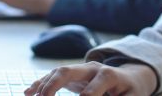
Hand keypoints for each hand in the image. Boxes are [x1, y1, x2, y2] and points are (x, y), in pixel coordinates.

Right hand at [24, 62, 156, 95]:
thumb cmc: (132, 90)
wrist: (132, 75)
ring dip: (43, 86)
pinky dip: (41, 84)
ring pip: (57, 72)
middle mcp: (92, 68)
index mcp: (108, 75)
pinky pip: (54, 76)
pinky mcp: (74, 74)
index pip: (94, 88)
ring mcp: (81, 69)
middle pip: (68, 71)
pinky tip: (29, 92)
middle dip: (52, 85)